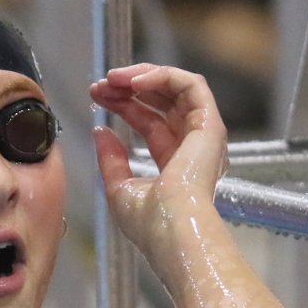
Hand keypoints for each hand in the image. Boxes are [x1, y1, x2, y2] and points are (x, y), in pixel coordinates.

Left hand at [90, 64, 228, 268]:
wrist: (172, 230)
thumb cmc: (150, 224)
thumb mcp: (119, 188)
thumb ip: (111, 159)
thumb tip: (101, 131)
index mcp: (175, 165)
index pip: (150, 122)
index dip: (123, 105)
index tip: (97, 96)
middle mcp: (193, 148)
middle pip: (162, 103)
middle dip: (128, 88)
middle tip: (101, 84)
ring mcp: (204, 136)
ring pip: (177, 88)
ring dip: (143, 77)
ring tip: (114, 78)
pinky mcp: (210, 126)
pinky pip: (191, 86)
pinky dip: (162, 76)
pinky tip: (134, 81)